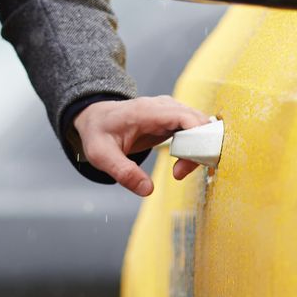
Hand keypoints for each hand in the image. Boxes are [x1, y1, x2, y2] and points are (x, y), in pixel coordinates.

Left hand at [73, 95, 211, 195]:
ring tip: (179, 170)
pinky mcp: (173, 120)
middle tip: (180, 172)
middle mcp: (163, 107)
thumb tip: (148, 189)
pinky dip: (195, 148)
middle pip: (199, 122)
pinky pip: (195, 131)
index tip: (186, 165)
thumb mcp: (101, 155)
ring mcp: (170, 112)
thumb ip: (123, 172)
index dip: (198, 140)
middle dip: (200, 149)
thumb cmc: (98, 133)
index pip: (186, 117)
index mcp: (147, 111)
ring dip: (198, 150)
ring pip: (201, 127)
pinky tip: (181, 163)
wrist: (95, 118)